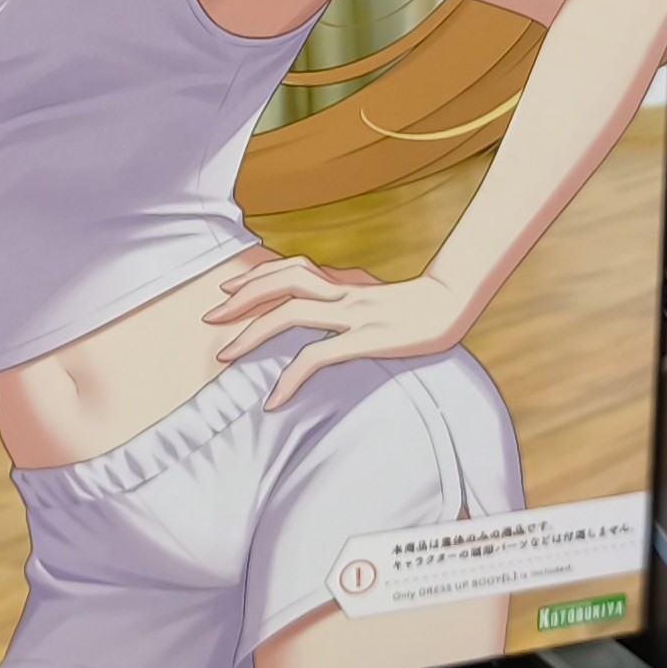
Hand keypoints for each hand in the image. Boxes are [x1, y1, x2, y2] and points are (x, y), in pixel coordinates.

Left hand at [202, 254, 482, 409]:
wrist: (455, 303)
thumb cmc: (418, 303)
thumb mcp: (376, 291)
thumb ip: (347, 288)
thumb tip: (325, 284)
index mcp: (344, 282)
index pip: (291, 268)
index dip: (256, 275)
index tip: (228, 289)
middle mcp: (343, 292)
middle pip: (282, 282)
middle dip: (242, 298)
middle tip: (211, 318)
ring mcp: (353, 314)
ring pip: (291, 311)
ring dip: (253, 332)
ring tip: (226, 355)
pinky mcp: (366, 339)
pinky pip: (318, 356)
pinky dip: (290, 377)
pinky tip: (273, 399)